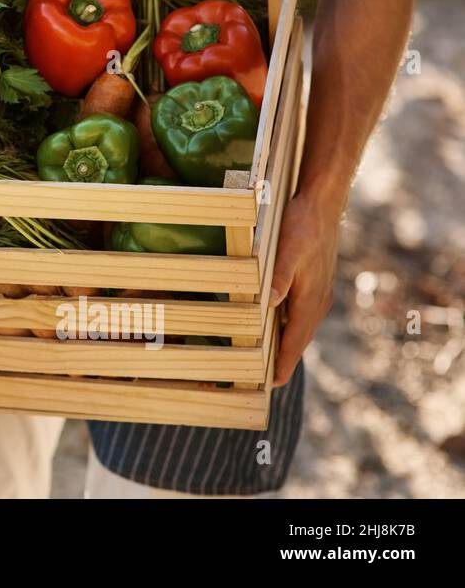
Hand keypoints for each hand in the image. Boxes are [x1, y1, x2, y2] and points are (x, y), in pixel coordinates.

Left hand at [269, 193, 340, 386]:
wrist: (322, 204)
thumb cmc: (302, 226)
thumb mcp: (286, 250)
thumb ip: (279, 277)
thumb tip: (269, 303)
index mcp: (310, 300)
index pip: (294, 341)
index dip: (282, 363)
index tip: (272, 384)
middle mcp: (316, 301)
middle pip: (298, 339)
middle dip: (283, 360)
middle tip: (267, 381)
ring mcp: (317, 293)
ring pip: (299, 326)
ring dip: (286, 344)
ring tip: (270, 360)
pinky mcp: (314, 283)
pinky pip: (301, 313)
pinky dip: (289, 325)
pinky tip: (277, 324)